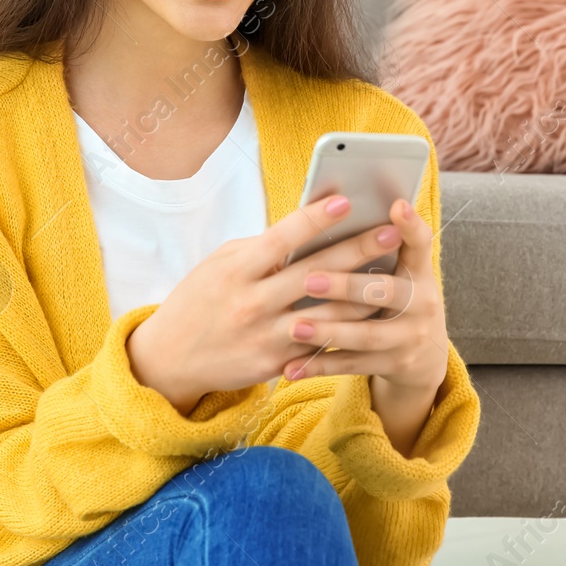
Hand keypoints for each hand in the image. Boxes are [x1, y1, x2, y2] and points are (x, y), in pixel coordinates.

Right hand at [125, 193, 404, 413]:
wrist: (171, 357)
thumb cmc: (200, 299)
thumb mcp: (220, 265)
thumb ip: (260, 250)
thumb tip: (305, 230)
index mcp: (237, 270)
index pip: (281, 239)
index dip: (314, 219)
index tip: (346, 201)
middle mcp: (252, 302)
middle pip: (315, 274)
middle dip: (357, 251)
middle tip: (392, 232)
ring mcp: (266, 336)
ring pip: (328, 315)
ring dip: (365, 296)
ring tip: (395, 276)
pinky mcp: (276, 364)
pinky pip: (321, 346)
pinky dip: (348, 331)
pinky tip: (373, 317)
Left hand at [281, 196, 449, 450]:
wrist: (425, 356)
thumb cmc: (396, 298)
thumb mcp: (399, 273)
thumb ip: (374, 250)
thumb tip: (330, 209)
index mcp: (419, 272)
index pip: (419, 243)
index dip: (410, 226)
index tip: (395, 206)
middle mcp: (421, 303)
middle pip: (385, 292)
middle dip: (346, 286)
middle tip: (309, 279)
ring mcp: (409, 338)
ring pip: (366, 335)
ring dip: (328, 331)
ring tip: (295, 327)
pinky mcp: (394, 366)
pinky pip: (352, 366)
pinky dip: (320, 366)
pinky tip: (291, 367)